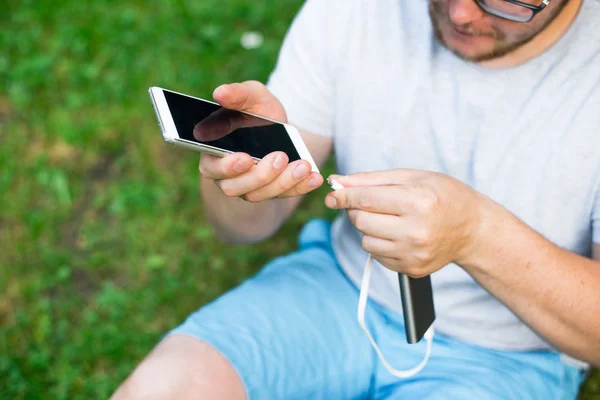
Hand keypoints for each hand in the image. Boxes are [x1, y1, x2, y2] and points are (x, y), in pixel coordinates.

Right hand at [198, 81, 322, 201]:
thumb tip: (220, 92)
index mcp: (214, 153)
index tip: (246, 158)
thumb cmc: (257, 111)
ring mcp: (249, 187)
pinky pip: (284, 196)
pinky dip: (300, 188)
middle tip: (281, 156)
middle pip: (236, 187)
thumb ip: (237, 94)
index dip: (227, 167)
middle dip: (261, 175)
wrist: (279, 127)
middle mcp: (227, 176)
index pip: (212, 168)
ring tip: (303, 166)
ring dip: (283, 182)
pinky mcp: (271, 192)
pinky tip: (314, 178)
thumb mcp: (252, 97)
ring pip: (261, 194)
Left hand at [324, 170, 486, 277]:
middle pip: (361, 221)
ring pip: (365, 241)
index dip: (344, 196)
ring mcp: (414, 253)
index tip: (333, 194)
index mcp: (418, 201)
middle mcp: (416, 230)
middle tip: (367, 203)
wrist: (473, 229)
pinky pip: (377, 256)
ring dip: (368, 229)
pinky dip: (379, 243)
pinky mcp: (412, 268)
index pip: (365, 199)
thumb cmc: (443, 196)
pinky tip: (397, 234)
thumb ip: (372, 179)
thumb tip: (338, 183)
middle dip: (356, 210)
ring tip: (387, 219)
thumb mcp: (412, 177)